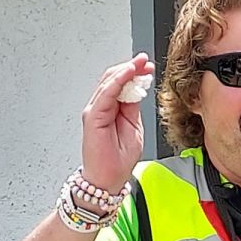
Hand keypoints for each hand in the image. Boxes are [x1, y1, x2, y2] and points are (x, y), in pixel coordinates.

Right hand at [80, 54, 153, 191]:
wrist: (108, 179)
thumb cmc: (118, 159)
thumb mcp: (134, 128)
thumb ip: (133, 108)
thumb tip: (138, 90)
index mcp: (112, 110)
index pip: (122, 85)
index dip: (135, 73)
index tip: (147, 66)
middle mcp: (101, 107)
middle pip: (114, 80)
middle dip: (131, 68)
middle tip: (144, 61)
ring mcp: (95, 111)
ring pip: (109, 83)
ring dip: (125, 71)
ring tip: (139, 64)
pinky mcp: (93, 117)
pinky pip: (105, 95)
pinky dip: (117, 82)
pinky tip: (127, 74)